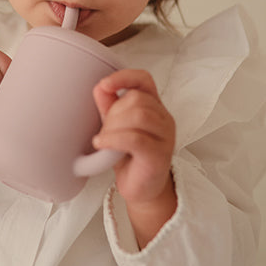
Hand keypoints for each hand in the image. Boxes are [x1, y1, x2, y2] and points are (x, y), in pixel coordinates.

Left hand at [93, 69, 175, 205]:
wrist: (141, 189)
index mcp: (154, 106)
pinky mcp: (159, 155)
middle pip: (137, 99)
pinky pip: (136, 138)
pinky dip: (114, 139)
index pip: (144, 79)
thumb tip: (100, 87)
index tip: (105, 84)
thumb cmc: (129, 156)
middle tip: (106, 130)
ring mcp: (165, 136)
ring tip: (105, 140)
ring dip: (113, 127)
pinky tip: (103, 144)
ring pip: (139, 116)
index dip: (125, 77)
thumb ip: (109, 105)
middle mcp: (164, 118)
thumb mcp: (116, 126)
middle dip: (114, 113)